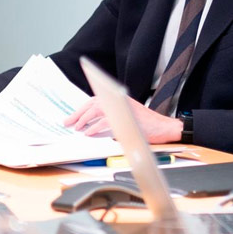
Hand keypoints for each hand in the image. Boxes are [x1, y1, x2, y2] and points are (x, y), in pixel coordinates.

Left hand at [65, 95, 182, 143]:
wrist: (164, 128)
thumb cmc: (147, 126)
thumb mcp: (126, 118)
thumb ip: (112, 118)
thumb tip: (92, 126)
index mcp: (118, 100)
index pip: (95, 100)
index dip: (82, 108)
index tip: (72, 116)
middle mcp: (119, 100)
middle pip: (93, 103)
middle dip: (78, 114)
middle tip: (68, 123)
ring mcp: (123, 108)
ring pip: (97, 109)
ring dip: (84, 119)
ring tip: (76, 127)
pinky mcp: (126, 118)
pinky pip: (106, 121)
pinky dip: (95, 127)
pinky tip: (89, 133)